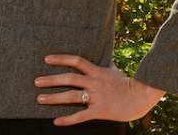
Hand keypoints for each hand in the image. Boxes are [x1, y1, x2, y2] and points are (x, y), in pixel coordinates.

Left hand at [35, 54, 165, 125]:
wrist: (141, 96)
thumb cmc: (127, 84)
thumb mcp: (114, 71)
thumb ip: (105, 65)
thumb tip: (103, 55)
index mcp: (98, 71)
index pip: (77, 61)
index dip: (61, 59)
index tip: (46, 59)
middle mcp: (95, 82)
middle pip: (70, 78)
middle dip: (51, 79)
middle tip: (36, 82)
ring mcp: (97, 96)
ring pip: (72, 96)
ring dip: (54, 97)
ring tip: (40, 98)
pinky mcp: (100, 110)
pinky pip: (81, 115)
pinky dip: (68, 119)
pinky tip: (56, 121)